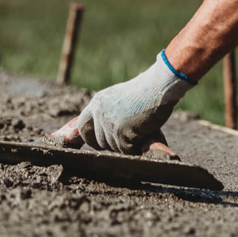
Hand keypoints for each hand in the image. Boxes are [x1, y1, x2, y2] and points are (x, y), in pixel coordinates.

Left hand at [50, 52, 194, 153]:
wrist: (159, 86)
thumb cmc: (146, 92)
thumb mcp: (120, 101)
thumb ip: (108, 114)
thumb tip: (96, 133)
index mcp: (98, 102)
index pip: (82, 125)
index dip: (84, 137)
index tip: (78, 145)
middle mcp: (98, 112)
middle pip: (95, 141)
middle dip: (107, 144)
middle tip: (125, 136)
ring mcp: (108, 123)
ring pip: (112, 147)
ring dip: (126, 144)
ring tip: (140, 127)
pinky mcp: (120, 132)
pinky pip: (126, 150)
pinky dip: (136, 146)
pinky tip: (144, 132)